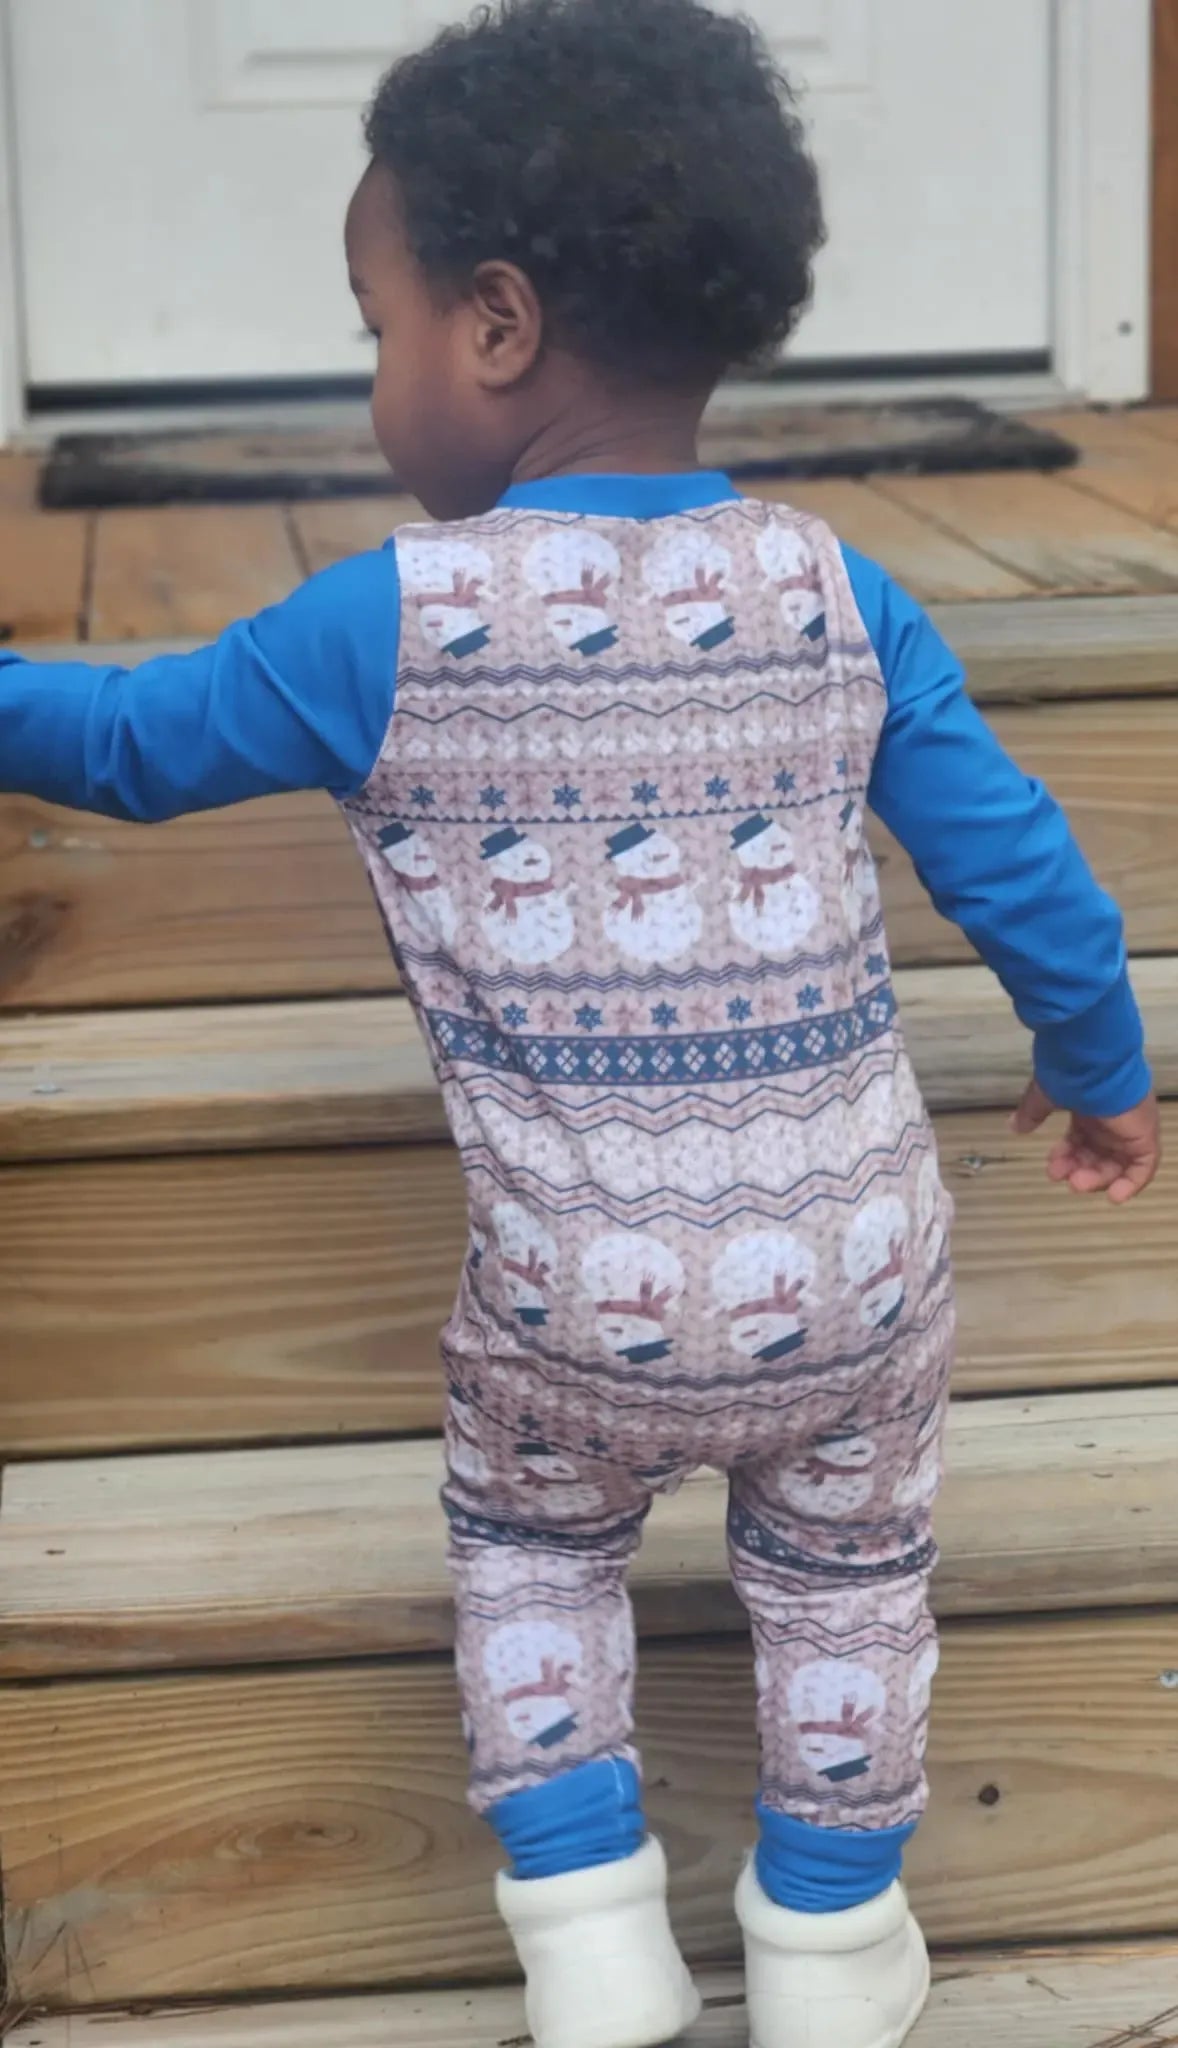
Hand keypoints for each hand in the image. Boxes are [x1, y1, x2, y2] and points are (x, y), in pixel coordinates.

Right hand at [1011, 1079, 1161, 1202]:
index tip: (1051, 1166)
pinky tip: (1113, 1196)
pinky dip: (1130, 1184)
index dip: (1066, 1157)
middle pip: (1097, 1156)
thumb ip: (1031, 1112)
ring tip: (1077, 1183)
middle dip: (1078, 1170)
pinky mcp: (1144, 1136)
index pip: (1081, 1141)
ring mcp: (1129, 1129)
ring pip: (1116, 1164)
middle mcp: (1111, 1121)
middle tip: (1063, 1177)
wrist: (1094, 1063)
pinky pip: (1143, 1167)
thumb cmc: (1070, 1075)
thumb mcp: (1045, 1095)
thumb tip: (1012, 1126)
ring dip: (1096, 1178)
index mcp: (1090, 1110)